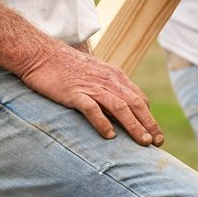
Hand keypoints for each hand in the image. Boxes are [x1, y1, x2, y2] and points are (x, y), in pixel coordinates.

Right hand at [16, 41, 163, 145]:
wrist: (40, 54)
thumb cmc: (65, 66)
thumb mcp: (94, 73)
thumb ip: (107, 87)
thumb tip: (117, 109)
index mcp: (114, 77)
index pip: (139, 98)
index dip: (149, 117)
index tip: (156, 134)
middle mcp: (108, 81)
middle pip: (135, 104)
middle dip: (149, 124)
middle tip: (158, 142)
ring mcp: (91, 86)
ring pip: (120, 107)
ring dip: (134, 125)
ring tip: (143, 142)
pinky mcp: (74, 93)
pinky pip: (92, 108)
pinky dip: (102, 122)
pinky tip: (109, 136)